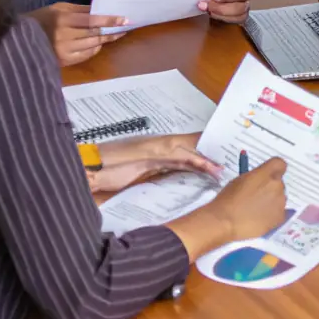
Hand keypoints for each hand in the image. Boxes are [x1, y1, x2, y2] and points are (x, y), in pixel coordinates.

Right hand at [32, 3, 128, 66]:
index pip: (91, 19)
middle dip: (110, 30)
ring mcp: (64, 51)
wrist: (19, 39)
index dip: (109, 20)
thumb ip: (79, 9)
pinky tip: (98, 43)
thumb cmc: (40, 19)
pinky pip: (86, 56)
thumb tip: (100, 10)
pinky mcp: (63, 61)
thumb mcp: (58, 8)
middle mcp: (64, 36)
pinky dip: (94, 49)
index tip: (124, 19)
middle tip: (124, 27)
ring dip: (105, 40)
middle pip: (94, 34)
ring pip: (92, 45)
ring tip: (115, 34)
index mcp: (63, 19)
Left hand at [86, 134, 221, 195]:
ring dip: (201, 165)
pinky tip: (198, 176)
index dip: (208, 149)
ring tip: (220, 171)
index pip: (191, 145)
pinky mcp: (150, 172)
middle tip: (230, 164)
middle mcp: (162, 149)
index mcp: (161, 143)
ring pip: (185, 161)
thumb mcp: (139, 156)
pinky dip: (189, 171)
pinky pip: (175, 169)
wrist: (89, 171)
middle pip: (191, 152)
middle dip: (209, 156)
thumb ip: (164, 154)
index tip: (226, 156)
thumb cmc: (111, 162)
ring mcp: (156, 160)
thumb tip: (190, 153)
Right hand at [208, 158, 288, 242]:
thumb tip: (260, 180)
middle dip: (270, 187)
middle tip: (256, 195)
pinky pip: (279, 212)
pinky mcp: (280, 217)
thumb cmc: (228, 199)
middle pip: (278, 182)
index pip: (279, 164)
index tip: (266, 175)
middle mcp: (277, 185)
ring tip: (255, 210)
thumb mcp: (240, 180)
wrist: (226, 222)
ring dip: (271, 200)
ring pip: (279, 197)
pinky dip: (272, 214)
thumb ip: (255, 177)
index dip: (273, 170)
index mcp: (266, 173)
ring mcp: (280, 202)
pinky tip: (259, 218)